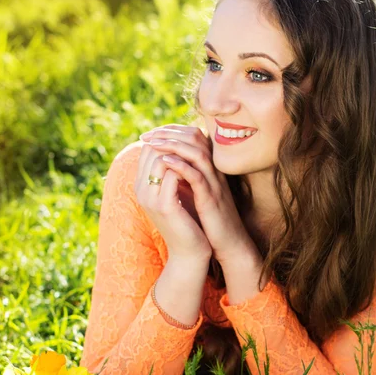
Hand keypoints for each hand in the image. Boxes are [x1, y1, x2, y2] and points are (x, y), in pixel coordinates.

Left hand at [140, 124, 257, 264]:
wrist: (227, 243)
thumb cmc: (208, 219)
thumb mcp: (193, 193)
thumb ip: (181, 177)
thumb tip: (160, 165)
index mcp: (209, 167)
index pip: (192, 136)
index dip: (170, 131)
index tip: (149, 134)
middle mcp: (213, 170)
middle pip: (195, 138)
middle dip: (169, 133)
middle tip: (148, 135)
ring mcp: (214, 183)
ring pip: (197, 153)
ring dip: (173, 145)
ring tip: (153, 143)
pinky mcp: (211, 198)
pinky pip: (197, 176)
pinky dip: (181, 167)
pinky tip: (164, 162)